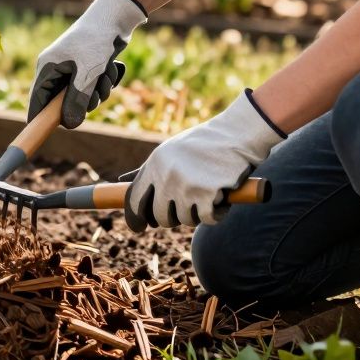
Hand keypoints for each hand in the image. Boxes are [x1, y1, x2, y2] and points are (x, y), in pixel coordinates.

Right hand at [30, 0, 146, 127]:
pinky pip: (92, 88)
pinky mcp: (86, 67)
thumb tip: (70, 125)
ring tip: (106, 74)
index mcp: (47, 68)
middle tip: (95, 96)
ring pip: (81, 96)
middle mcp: (56, 69)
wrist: (115, 17)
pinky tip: (111, 69)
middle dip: (82, 102)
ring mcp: (71, 68)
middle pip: (62, 103)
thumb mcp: (87, 75)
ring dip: (97, 92)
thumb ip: (77, 101)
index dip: (38, 119)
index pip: (36, 100)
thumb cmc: (96, 42)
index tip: (40, 134)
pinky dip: (103, 83)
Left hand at [125, 90, 284, 230]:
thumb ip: (149, 169)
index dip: (136, 216)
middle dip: (171, 219)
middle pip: (160, 216)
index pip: (135, 199)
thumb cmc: (205, 143)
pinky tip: (221, 202)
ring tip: (208, 195)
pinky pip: (207, 219)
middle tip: (185, 210)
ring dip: (198, 214)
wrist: (237, 133)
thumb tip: (121, 181)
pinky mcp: (207, 194)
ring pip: (185, 220)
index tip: (139, 226)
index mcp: (155, 163)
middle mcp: (166, 176)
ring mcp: (186, 186)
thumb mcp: (170, 150)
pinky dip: (216, 214)